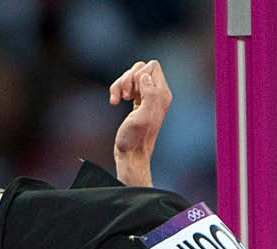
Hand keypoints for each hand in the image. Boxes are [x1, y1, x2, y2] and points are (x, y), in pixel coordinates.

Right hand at [108, 60, 171, 185]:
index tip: (132, 92)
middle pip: (140, 68)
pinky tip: (114, 102)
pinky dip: (118, 90)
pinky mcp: (137, 102)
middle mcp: (157, 94)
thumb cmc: (135, 139)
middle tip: (125, 96)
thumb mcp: (143, 117)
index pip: (152, 66)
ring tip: (117, 99)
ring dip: (120, 84)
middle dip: (127, 78)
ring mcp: (147, 97)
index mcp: (162, 94)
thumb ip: (149, 94)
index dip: (138, 74)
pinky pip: (127, 86)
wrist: (131, 154)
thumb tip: (144, 76)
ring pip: (131, 76)